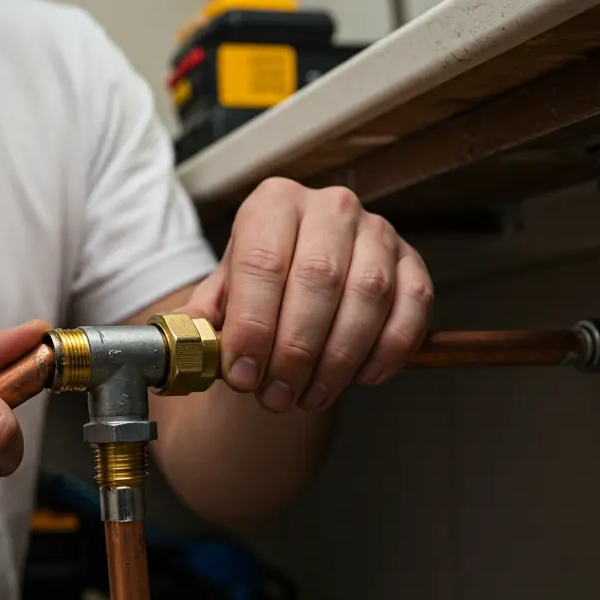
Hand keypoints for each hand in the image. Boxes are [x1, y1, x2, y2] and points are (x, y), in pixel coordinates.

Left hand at [183, 178, 432, 411]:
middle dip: (294, 350)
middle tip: (276, 396)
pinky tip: (361, 378)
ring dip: (338, 358)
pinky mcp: (412, 260)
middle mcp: (329, 207)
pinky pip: (411, 306)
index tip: (243, 374)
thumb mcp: (223, 294)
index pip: (262, 263)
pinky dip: (389, 349)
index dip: (252, 325)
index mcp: (273, 203)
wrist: (302, 276)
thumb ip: (204, 318)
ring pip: (366, 296)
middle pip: (317, 279)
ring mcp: (377, 231)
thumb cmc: (261, 285)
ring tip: (310, 396)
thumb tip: (186, 347)